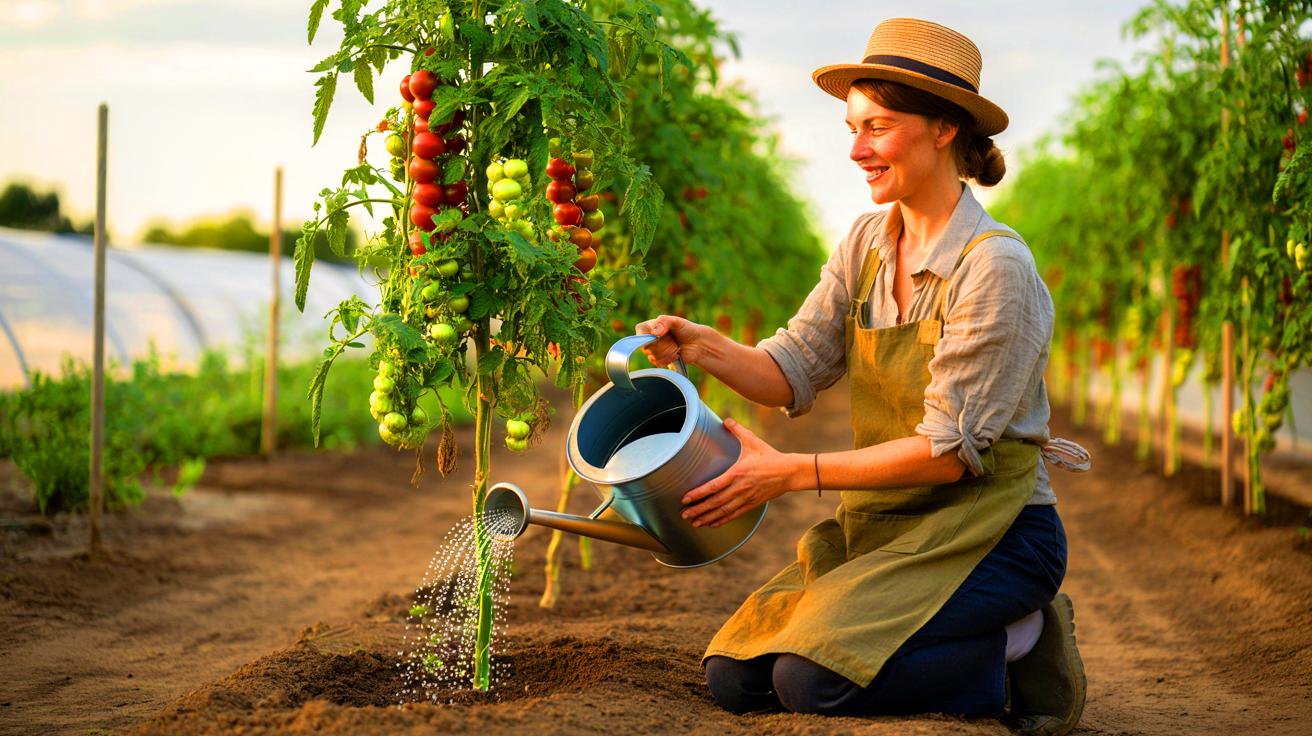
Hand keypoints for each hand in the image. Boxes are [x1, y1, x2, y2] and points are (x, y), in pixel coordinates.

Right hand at [635, 314, 706, 367]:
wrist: (697, 344)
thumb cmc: (687, 329)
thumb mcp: (677, 321)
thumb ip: (665, 322)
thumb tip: (655, 332)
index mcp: (651, 326)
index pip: (640, 330)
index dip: (648, 335)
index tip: (658, 336)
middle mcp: (649, 338)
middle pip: (647, 345)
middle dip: (663, 345)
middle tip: (674, 341)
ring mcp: (653, 350)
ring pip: (653, 355)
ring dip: (667, 353)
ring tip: (677, 348)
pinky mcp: (659, 360)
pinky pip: (657, 363)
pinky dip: (668, 360)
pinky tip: (676, 355)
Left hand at [680, 418, 802, 527]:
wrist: (789, 472)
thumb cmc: (769, 456)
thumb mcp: (753, 441)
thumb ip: (737, 430)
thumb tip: (726, 419)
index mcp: (737, 473)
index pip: (713, 486)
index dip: (698, 493)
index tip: (685, 498)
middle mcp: (740, 488)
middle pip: (715, 502)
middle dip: (698, 509)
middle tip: (684, 515)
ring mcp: (746, 498)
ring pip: (723, 511)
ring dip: (707, 518)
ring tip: (694, 523)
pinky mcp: (752, 504)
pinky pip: (735, 514)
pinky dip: (722, 520)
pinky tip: (712, 524)